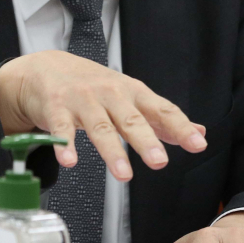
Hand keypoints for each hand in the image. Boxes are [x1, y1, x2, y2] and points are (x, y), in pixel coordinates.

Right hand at [0, 50, 206, 180]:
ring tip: (123, 174)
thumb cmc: (91, 85)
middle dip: (146, 140)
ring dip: (112, 151)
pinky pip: (60, 129)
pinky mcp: (56, 108)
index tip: (197, 144)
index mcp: (132, 92)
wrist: (44, 68)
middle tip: (160, 161)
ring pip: (99, 127)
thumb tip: (199, 131)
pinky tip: (70, 161)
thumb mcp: (130, 96)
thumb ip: (162, 118)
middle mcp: (109, 94)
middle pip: (130, 119)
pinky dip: (64, 145)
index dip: (180, 127)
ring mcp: (82, 100)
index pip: (161, 110)